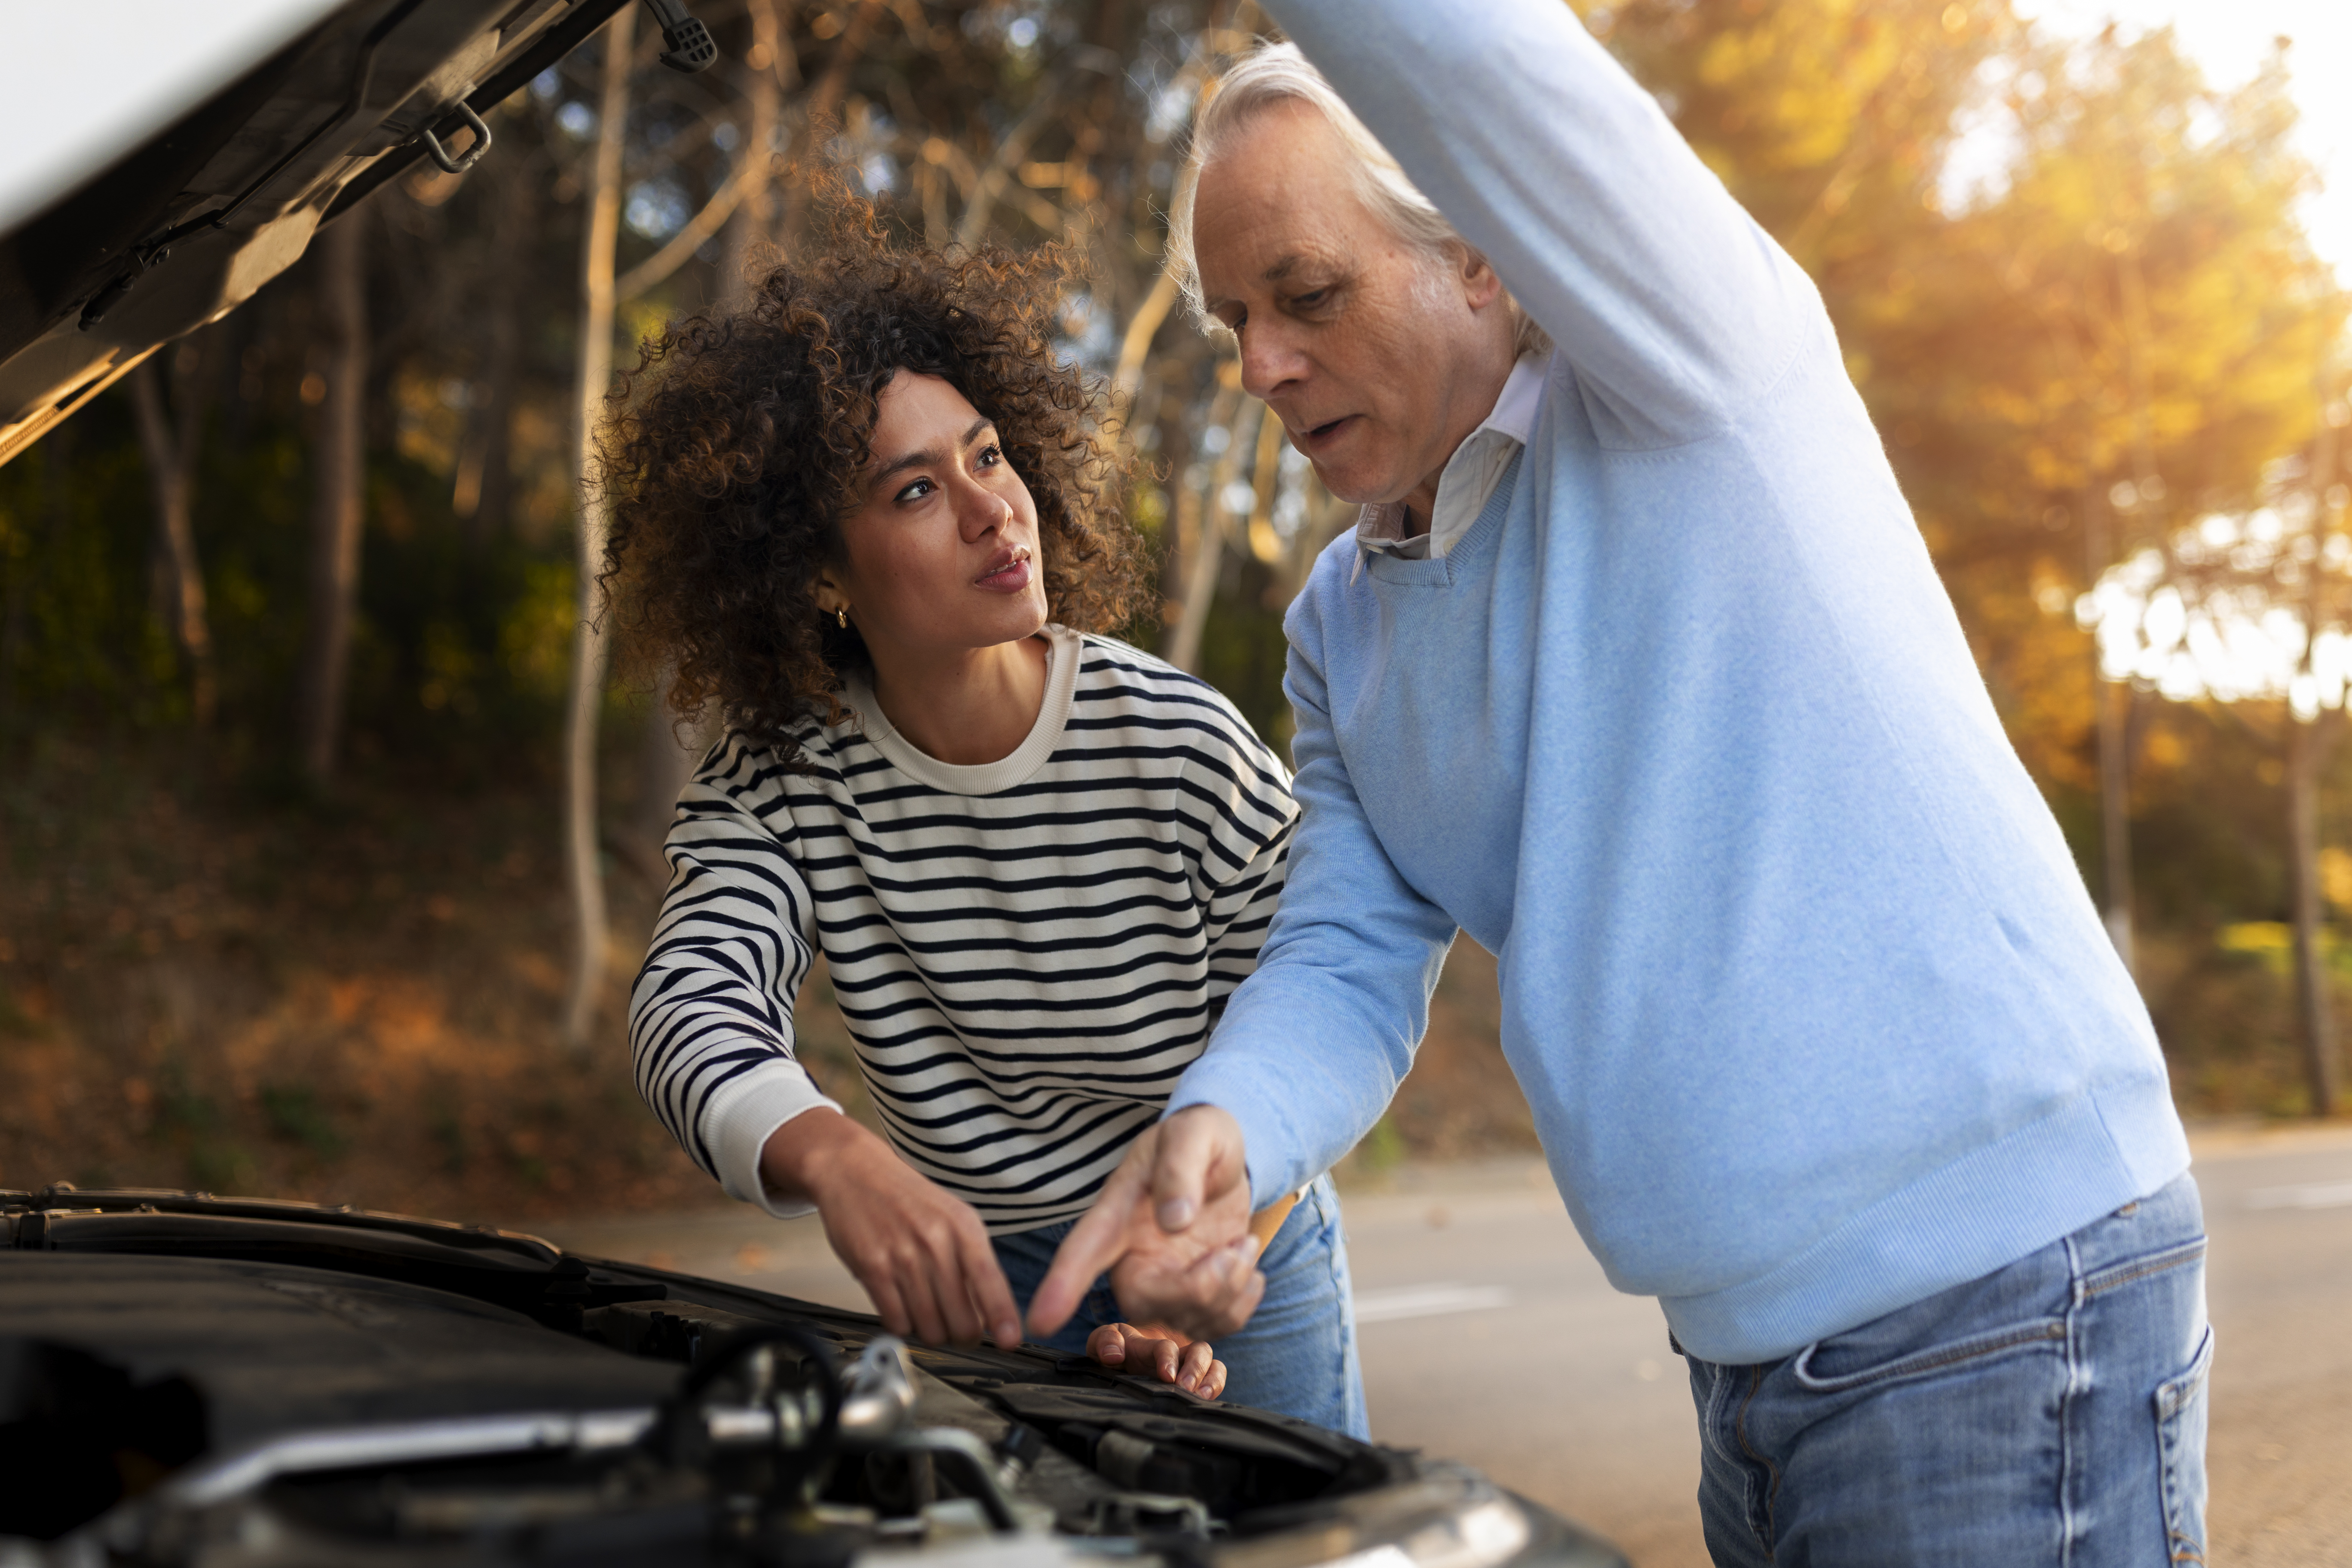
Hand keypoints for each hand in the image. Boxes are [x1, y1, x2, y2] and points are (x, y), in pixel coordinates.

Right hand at [761, 1110, 1022, 1349]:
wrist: (856, 1173)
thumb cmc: (908, 1199)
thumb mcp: (954, 1217)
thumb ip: (974, 1259)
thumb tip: (992, 1309)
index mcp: (964, 1227)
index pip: (991, 1281)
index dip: (1002, 1317)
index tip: (1010, 1341)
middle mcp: (936, 1242)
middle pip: (961, 1319)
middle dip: (963, 1335)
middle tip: (959, 1330)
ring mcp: (903, 1257)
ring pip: (929, 1328)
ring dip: (932, 1333)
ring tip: (929, 1316)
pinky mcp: (872, 1269)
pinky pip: (896, 1321)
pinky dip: (903, 1325)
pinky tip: (903, 1309)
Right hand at [1027, 1106, 1263, 1341]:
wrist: (1224, 1158)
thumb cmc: (1198, 1139)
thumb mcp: (1194, 1135)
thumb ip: (1180, 1168)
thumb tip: (1176, 1219)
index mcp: (1119, 1213)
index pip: (1082, 1251)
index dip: (1061, 1286)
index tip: (1041, 1321)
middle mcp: (1132, 1255)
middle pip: (1140, 1302)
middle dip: (1196, 1290)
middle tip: (1232, 1251)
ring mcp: (1163, 1281)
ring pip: (1183, 1321)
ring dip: (1229, 1291)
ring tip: (1242, 1246)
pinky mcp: (1192, 1299)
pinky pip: (1215, 1326)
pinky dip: (1243, 1302)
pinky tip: (1244, 1263)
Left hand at [1087, 1322, 1227, 1398]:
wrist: (1123, 1358)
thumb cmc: (1115, 1348)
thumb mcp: (1102, 1341)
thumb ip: (1104, 1341)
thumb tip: (1114, 1355)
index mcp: (1151, 1343)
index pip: (1166, 1346)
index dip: (1168, 1358)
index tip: (1167, 1376)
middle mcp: (1177, 1352)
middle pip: (1200, 1350)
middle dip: (1196, 1369)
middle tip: (1185, 1388)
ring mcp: (1188, 1367)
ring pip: (1214, 1365)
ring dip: (1211, 1380)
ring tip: (1201, 1396)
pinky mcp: (1195, 1382)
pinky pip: (1215, 1381)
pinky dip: (1216, 1388)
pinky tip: (1207, 1401)